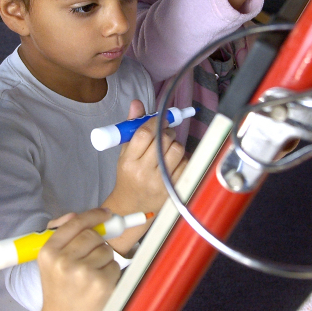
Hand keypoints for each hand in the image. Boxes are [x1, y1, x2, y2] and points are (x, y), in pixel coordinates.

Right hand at [33, 208, 119, 310]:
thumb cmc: (58, 289)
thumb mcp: (50, 261)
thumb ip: (62, 235)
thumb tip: (76, 216)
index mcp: (49, 252)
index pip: (75, 223)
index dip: (93, 215)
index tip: (105, 213)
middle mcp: (64, 261)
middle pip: (93, 235)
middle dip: (97, 242)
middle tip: (91, 255)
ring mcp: (83, 273)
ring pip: (106, 250)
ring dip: (104, 258)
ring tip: (91, 273)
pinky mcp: (101, 284)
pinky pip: (115, 266)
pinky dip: (111, 272)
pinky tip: (98, 283)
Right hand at [103, 100, 186, 247]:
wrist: (133, 207)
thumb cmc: (129, 177)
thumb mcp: (125, 154)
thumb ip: (132, 128)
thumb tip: (137, 103)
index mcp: (128, 162)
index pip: (144, 134)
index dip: (155, 121)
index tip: (160, 118)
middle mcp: (143, 172)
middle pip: (163, 140)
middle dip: (167, 132)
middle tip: (164, 134)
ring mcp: (160, 182)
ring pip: (177, 150)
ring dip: (175, 145)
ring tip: (168, 150)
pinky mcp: (174, 188)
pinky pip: (186, 164)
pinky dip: (183, 159)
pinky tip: (174, 162)